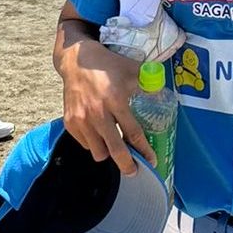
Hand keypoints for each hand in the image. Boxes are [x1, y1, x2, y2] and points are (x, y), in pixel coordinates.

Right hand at [58, 35, 150, 175]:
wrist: (76, 61)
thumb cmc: (108, 65)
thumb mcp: (132, 70)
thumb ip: (149, 83)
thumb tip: (163, 95)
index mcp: (116, 100)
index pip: (133, 133)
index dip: (144, 150)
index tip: (151, 161)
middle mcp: (97, 113)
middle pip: (115, 150)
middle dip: (126, 165)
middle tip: (133, 171)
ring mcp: (81, 119)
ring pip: (98, 152)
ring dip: (108, 153)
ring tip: (114, 146)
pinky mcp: (70, 122)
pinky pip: (85, 144)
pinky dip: (93, 143)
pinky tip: (99, 133)